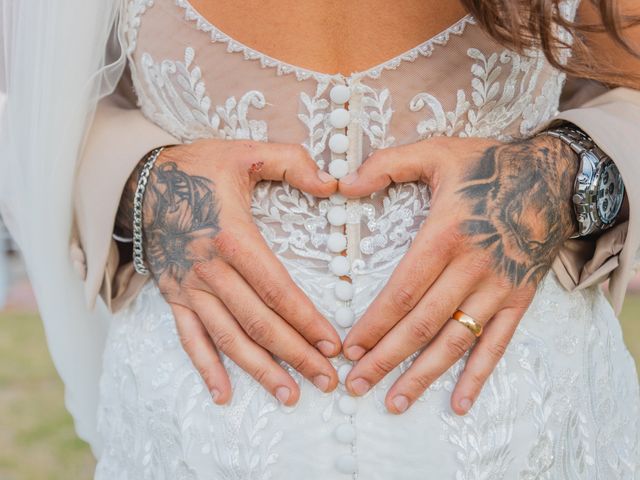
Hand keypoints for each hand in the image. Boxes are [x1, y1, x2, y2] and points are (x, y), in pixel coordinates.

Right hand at [116, 139, 341, 405]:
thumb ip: (292, 162)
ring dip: (260, 370)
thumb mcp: (246, 153)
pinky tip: (223, 394)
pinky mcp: (173, 296)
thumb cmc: (198, 167)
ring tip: (290, 395)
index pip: (277, 289)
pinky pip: (189, 338)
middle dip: (295, 354)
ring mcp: (189, 288)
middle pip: (258, 322)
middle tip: (327, 380)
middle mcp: (209, 270)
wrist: (141, 179)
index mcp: (232, 237)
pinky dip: (206, 368)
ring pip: (228, 338)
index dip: (306, 320)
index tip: (332, 344)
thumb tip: (332, 183)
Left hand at [337, 135, 577, 413]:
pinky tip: (458, 403)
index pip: (402, 291)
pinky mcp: (519, 299)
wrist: (552, 176)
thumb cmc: (487, 165)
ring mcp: (498, 288)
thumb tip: (344, 182)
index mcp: (446, 235)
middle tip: (356, 384)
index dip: (374, 324)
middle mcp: (472, 268)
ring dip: (423, 375)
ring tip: (394, 401)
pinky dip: (478, 375)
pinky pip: (497, 344)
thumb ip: (387, 164)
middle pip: (422, 324)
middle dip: (385, 358)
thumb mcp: (436, 152)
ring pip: (455, 341)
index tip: (349, 348)